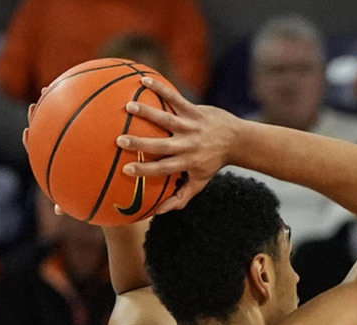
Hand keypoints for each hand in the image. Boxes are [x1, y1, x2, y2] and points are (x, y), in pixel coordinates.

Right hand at [117, 76, 239, 212]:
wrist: (236, 140)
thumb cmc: (213, 163)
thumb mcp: (200, 182)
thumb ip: (180, 197)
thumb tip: (158, 212)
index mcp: (188, 163)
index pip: (164, 169)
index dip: (146, 170)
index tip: (126, 169)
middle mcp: (189, 145)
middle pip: (162, 145)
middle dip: (141, 143)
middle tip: (119, 140)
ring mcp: (191, 126)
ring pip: (167, 119)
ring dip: (148, 112)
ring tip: (128, 106)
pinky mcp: (195, 111)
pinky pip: (176, 98)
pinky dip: (161, 89)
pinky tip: (143, 80)